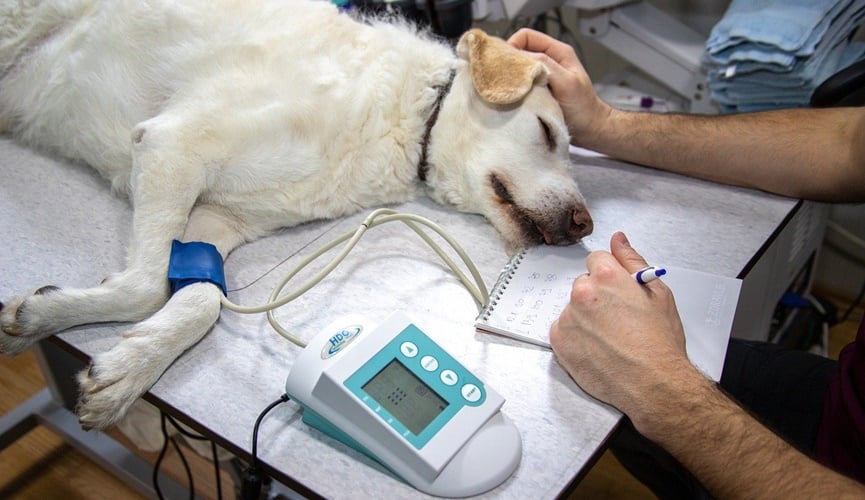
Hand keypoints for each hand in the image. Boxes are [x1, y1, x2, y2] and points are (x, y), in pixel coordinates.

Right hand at [507, 28, 611, 145]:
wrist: (590, 130)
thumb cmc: (583, 108)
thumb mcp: (566, 83)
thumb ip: (546, 66)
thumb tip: (519, 57)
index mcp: (557, 52)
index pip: (526, 36)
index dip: (512, 46)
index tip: (506, 64)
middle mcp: (548, 61)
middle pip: (519, 52)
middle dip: (510, 63)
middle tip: (505, 79)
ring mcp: (542, 76)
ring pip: (518, 69)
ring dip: (512, 79)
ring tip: (511, 90)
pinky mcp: (538, 91)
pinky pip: (520, 85)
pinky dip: (515, 90)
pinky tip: (515, 99)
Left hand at [550, 232, 700, 430]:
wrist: (653, 384)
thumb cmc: (660, 343)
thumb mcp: (658, 293)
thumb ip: (632, 261)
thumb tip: (618, 239)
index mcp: (606, 277)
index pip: (596, 261)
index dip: (610, 277)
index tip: (618, 292)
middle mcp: (582, 294)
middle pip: (584, 285)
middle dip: (597, 297)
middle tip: (618, 319)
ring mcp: (568, 318)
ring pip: (573, 308)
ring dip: (586, 318)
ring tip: (610, 338)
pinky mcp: (559, 341)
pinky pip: (564, 330)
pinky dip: (576, 337)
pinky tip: (597, 348)